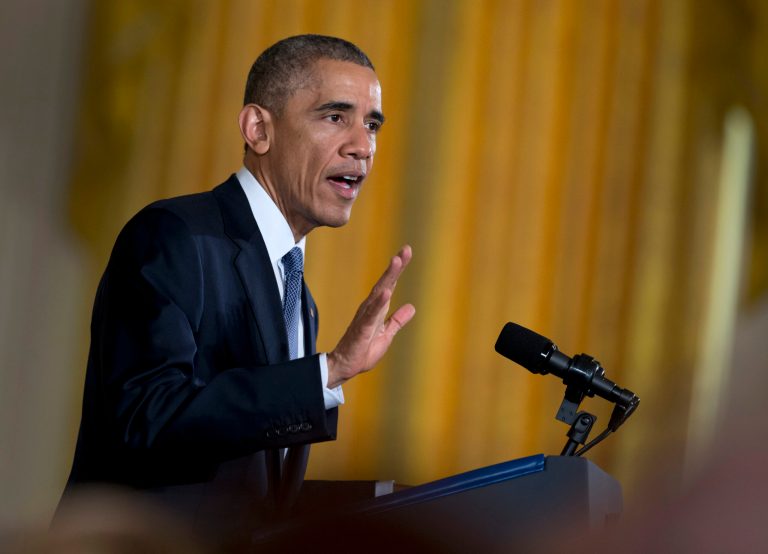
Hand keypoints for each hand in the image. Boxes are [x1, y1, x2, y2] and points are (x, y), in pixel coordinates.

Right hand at [327, 245, 414, 387]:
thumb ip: (397, 320)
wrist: (345, 366)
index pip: (390, 285)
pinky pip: (372, 314)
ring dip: (388, 277)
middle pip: (385, 283)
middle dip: (396, 267)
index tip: (407, 252)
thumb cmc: (363, 350)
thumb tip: (411, 307)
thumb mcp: (386, 334)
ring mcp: (365, 317)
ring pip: (378, 293)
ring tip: (397, 261)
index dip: (398, 269)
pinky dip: (379, 302)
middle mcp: (370, 308)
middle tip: (406, 249)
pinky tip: (386, 292)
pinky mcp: (362, 329)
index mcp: (377, 309)